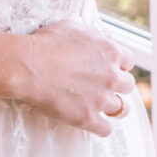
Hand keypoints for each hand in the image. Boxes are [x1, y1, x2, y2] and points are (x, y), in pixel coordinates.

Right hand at [20, 18, 135, 136]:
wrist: (28, 66)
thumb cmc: (46, 43)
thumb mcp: (72, 27)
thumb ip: (94, 33)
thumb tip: (108, 36)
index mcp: (110, 52)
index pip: (128, 61)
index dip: (118, 64)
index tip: (108, 67)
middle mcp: (111, 76)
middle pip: (128, 85)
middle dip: (117, 84)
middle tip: (101, 85)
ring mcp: (101, 99)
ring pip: (120, 108)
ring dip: (110, 105)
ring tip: (96, 103)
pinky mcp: (88, 118)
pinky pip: (106, 129)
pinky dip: (100, 126)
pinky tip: (90, 119)